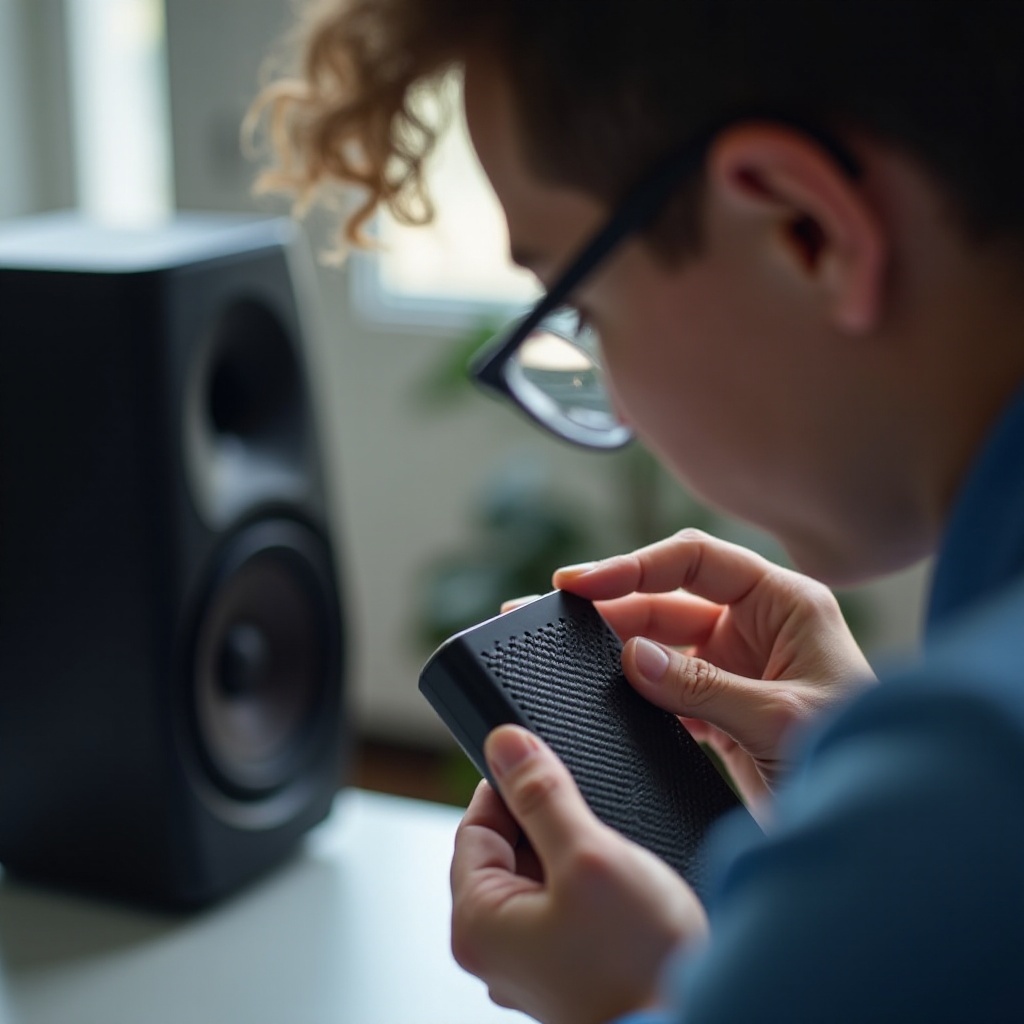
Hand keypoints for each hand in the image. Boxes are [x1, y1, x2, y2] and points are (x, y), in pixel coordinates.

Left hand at [451, 725, 706, 1023]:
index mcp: (478, 924)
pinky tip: (621, 892)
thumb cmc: (640, 966)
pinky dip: (588, 887)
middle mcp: (496, 951)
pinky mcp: (566, 971)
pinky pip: (563, 907)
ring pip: (539, 877)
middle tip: (592, 824)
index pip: (474, 826)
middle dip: (547, 825)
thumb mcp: (589, 856)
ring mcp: (531, 965)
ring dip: (572, 856)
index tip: (543, 763)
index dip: (509, 787)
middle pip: (507, 852)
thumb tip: (505, 743)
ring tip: (613, 865)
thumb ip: (542, 794)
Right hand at [554, 529, 876, 813]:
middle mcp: (755, 626)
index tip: (580, 584)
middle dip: (608, 607)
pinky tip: (598, 693)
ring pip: (659, 645)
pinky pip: (665, 687)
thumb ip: (703, 687)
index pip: (694, 561)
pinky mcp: (721, 707)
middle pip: (665, 601)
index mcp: (782, 602)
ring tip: (555, 651)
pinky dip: (633, 691)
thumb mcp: (780, 718)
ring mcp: (735, 666)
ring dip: (611, 649)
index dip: (633, 566)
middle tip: (545, 614)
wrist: (878, 828)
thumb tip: (631, 659)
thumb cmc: (859, 757)